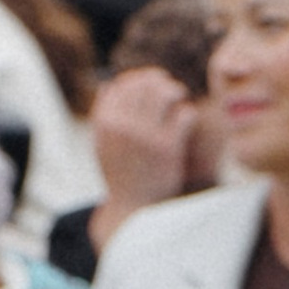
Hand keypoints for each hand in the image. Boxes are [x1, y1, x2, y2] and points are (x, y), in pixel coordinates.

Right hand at [88, 65, 195, 217]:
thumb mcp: (102, 146)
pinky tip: (186, 120)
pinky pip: (183, 114)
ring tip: (179, 97)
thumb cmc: (120, 176)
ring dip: (175, 91)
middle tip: (171, 88)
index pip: (121, 85)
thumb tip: (107, 85)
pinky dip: (187, 113)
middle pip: (144, 85)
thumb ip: (101, 116)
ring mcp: (145, 136)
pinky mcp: (167, 147)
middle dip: (159, 82)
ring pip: (164, 93)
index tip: (149, 82)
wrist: (133, 209)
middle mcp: (122, 126)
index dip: (137, 79)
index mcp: (104, 124)